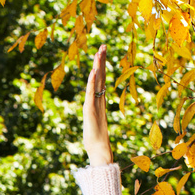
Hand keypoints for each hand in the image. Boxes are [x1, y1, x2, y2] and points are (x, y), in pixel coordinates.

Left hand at [83, 44, 113, 166]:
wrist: (99, 149)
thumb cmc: (95, 139)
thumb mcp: (92, 122)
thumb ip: (93, 114)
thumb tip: (93, 112)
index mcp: (99, 100)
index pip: (100, 79)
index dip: (100, 66)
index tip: (101, 52)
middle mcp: (99, 99)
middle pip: (101, 76)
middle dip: (101, 60)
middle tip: (103, 45)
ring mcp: (96, 103)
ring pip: (98, 81)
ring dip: (98, 66)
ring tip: (99, 51)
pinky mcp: (91, 109)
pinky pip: (92, 93)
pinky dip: (93, 82)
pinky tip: (94, 72)